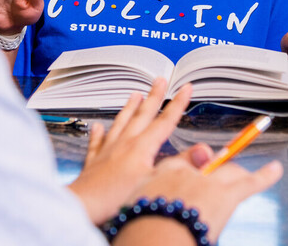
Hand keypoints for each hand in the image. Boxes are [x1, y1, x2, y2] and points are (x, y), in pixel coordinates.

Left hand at [69, 80, 193, 224]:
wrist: (83, 208)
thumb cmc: (117, 200)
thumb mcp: (156, 182)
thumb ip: (181, 165)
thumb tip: (204, 151)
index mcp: (141, 147)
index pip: (165, 121)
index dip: (177, 103)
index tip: (185, 87)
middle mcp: (124, 144)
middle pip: (142, 115)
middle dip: (154, 96)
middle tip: (160, 80)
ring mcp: (107, 151)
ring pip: (121, 123)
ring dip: (129, 107)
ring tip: (134, 95)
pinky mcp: (93, 163)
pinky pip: (97, 142)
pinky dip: (99, 133)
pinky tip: (97, 127)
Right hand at [118, 150, 282, 243]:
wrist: (155, 236)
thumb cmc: (141, 227)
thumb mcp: (138, 204)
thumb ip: (151, 192)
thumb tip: (155, 202)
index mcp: (160, 174)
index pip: (179, 166)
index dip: (189, 171)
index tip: (194, 176)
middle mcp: (184, 172)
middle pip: (205, 165)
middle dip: (211, 171)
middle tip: (214, 181)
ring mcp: (207, 182)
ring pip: (227, 172)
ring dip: (235, 174)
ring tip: (247, 173)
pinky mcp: (225, 195)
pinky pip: (250, 182)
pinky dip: (265, 175)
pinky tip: (276, 169)